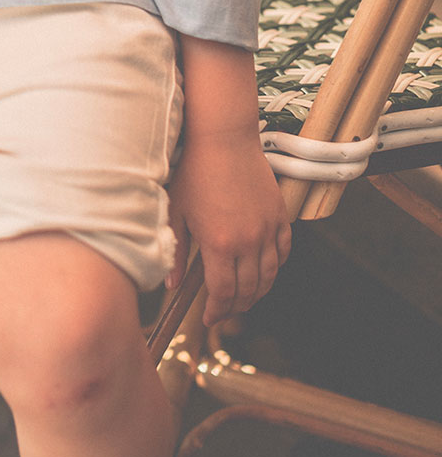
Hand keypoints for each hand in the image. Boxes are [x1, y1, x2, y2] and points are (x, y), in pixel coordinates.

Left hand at [167, 130, 291, 327]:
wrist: (223, 137)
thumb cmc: (194, 170)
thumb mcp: (176, 211)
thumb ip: (176, 251)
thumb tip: (172, 285)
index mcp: (219, 244)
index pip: (223, 294)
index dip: (216, 312)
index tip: (209, 319)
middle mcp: (248, 241)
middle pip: (248, 291)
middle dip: (236, 307)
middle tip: (224, 311)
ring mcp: (267, 228)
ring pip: (269, 276)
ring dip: (258, 293)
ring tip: (244, 297)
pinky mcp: (279, 215)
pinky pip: (283, 252)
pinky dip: (275, 267)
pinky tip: (263, 269)